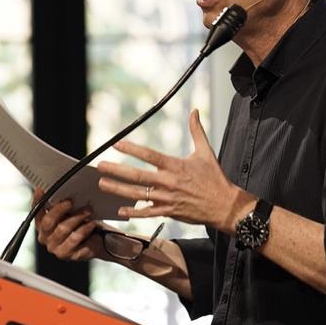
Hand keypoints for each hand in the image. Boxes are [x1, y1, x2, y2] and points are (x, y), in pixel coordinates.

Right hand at [33, 188, 102, 261]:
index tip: (41, 190)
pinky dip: (84, 229)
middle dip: (59, 209)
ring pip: (63, 229)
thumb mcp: (71, 214)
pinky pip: (74, 238)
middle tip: (70, 202)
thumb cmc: (80, 227)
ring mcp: (54, 247)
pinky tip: (91, 223)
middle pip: (48, 222)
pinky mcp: (66, 254)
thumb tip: (63, 190)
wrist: (95, 244)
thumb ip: (64, 205)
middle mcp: (45, 237)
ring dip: (77, 217)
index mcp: (42, 225)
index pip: (36, 212)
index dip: (37, 201)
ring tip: (88, 210)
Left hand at [97, 109, 251, 232]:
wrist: (224, 206)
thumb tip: (195, 111)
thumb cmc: (215, 179)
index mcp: (176, 166)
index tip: (117, 144)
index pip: (149, 155)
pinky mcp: (169, 212)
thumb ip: (197, 131)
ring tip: (103, 184)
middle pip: (137, 176)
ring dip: (118, 189)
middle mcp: (169, 182)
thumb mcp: (206, 152)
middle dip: (117, 170)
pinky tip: (121, 210)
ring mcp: (167, 198)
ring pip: (137, 194)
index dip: (132, 149)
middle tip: (101, 166)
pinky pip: (147, 213)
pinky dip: (134, 212)